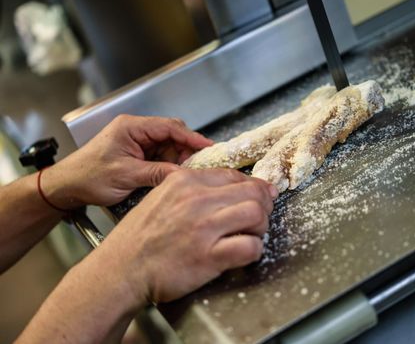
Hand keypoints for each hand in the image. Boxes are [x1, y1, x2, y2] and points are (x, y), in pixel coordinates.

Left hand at [42, 115, 212, 207]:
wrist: (67, 186)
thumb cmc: (87, 176)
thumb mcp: (126, 175)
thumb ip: (157, 173)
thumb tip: (183, 175)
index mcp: (131, 127)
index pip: (169, 127)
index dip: (192, 137)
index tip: (208, 146)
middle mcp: (136, 131)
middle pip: (172, 135)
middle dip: (187, 150)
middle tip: (201, 165)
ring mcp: (137, 142)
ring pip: (169, 147)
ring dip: (179, 160)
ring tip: (187, 174)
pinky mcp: (137, 154)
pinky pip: (161, 156)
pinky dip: (170, 165)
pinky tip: (174, 176)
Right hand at [92, 168, 277, 304]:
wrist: (120, 270)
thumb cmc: (139, 238)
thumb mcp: (161, 198)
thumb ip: (192, 189)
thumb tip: (228, 189)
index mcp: (185, 182)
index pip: (235, 175)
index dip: (254, 187)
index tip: (259, 196)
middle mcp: (196, 200)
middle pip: (253, 192)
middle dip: (263, 206)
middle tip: (259, 218)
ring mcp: (203, 227)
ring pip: (257, 214)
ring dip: (261, 226)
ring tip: (252, 234)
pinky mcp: (209, 256)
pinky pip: (251, 247)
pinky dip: (254, 250)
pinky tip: (245, 252)